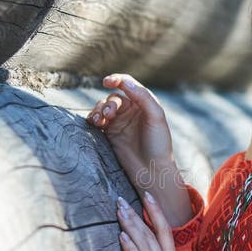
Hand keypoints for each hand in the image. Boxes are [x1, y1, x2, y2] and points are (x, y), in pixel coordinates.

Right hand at [86, 73, 174, 191]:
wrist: (152, 171)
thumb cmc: (158, 143)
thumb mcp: (156, 116)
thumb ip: (143, 97)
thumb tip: (125, 82)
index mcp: (143, 103)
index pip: (127, 85)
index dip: (116, 80)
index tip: (107, 81)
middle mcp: (131, 110)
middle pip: (113, 98)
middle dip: (108, 104)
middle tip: (109, 115)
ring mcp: (119, 122)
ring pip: (103, 108)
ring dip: (98, 111)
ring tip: (99, 121)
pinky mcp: (110, 134)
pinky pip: (97, 121)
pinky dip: (93, 119)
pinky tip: (95, 124)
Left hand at [116, 191, 180, 250]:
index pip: (165, 232)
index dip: (156, 213)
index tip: (146, 197)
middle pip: (152, 232)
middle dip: (137, 214)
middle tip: (122, 200)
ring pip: (144, 242)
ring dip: (130, 224)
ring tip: (119, 210)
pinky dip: (130, 246)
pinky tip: (121, 235)